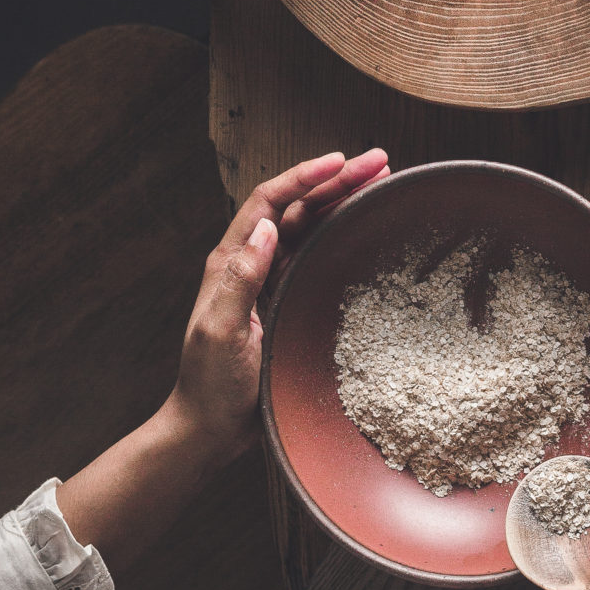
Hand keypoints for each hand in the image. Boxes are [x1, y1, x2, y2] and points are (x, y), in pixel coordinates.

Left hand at [168, 149, 389, 465]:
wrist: (211, 429)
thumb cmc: (210, 385)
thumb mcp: (221, 333)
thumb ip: (241, 280)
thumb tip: (268, 228)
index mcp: (231, 261)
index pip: (269, 203)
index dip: (304, 176)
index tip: (340, 160)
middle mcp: (253, 263)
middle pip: (298, 207)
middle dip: (336, 180)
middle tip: (379, 162)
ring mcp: (272, 281)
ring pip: (312, 227)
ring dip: (343, 201)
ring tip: (380, 182)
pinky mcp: (289, 301)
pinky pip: (318, 256)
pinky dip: (342, 235)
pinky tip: (364, 228)